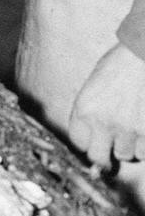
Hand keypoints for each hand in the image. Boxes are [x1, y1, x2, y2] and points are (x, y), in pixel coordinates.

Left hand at [69, 42, 144, 166]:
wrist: (142, 57)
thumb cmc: (118, 67)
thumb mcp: (93, 86)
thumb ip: (90, 111)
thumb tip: (91, 138)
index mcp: (84, 108)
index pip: (78, 142)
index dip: (86, 142)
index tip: (92, 140)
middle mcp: (103, 122)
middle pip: (97, 158)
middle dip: (103, 156)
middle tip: (108, 150)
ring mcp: (128, 129)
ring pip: (125, 155)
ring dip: (127, 146)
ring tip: (130, 126)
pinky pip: (144, 153)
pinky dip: (144, 145)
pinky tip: (142, 127)